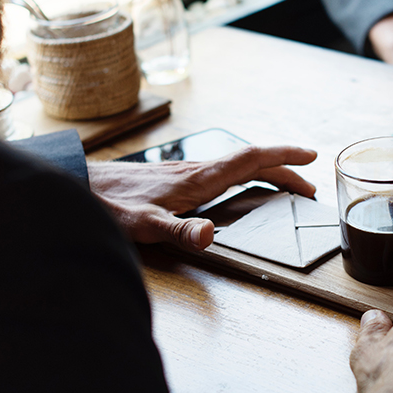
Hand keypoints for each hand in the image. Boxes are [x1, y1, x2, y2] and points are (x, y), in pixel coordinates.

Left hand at [88, 145, 317, 248]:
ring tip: (285, 186)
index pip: (251, 159)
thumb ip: (180, 231)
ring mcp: (188, 171)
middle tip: (309, 186)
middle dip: (284, 169)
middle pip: (251, 161)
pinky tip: (240, 188)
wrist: (82, 187)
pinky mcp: (178, 176)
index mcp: (199, 178)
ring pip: (238, 164)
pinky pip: (224, 170)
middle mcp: (198, 169)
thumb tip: (211, 236)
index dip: (283, 156)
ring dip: (266, 171)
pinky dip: (246, 175)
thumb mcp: (146, 225)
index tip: (310, 157)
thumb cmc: (112, 206)